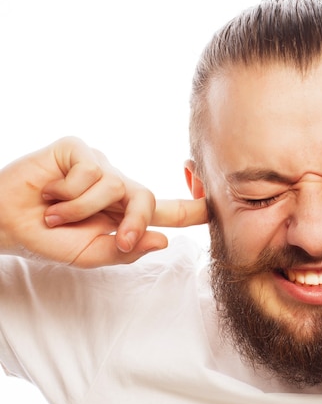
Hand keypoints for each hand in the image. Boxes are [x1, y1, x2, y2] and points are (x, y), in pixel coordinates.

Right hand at [0, 137, 207, 266]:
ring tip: (55, 215)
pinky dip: (68, 194)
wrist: (6, 223)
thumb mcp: (90, 255)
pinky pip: (90, 173)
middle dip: (136, 221)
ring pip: (115, 186)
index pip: (168, 210)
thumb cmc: (48, 239)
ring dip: (82, 211)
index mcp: (125, 214)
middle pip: (148, 198)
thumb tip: (165, 240)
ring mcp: (99, 166)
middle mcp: (117, 187)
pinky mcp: (78, 149)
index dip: (194, 208)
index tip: (219, 207)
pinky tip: (49, 194)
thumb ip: (125, 250)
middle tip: (121, 240)